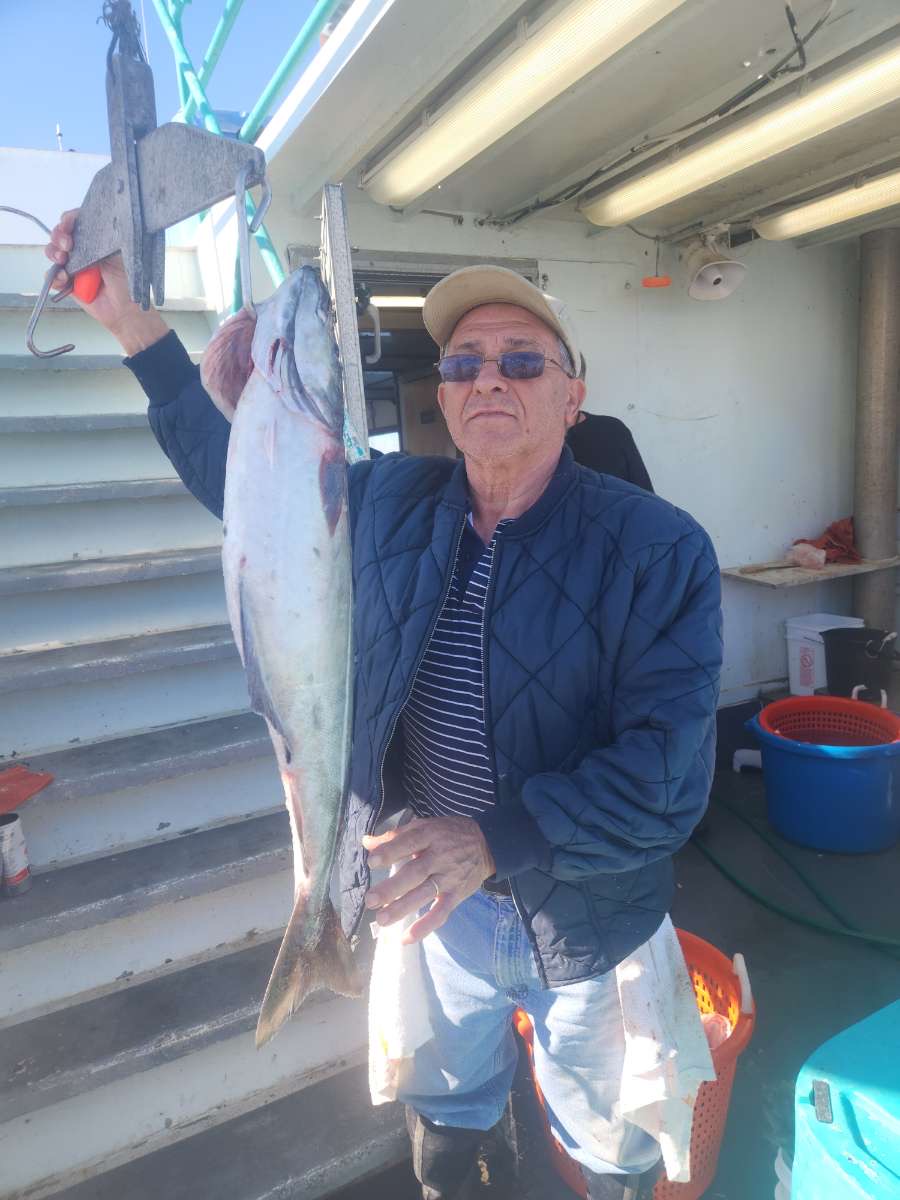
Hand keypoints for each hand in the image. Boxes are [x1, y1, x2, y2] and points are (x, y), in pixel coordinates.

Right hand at [44, 209, 168, 354]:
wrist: (125, 311)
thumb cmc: (126, 283)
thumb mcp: (116, 256)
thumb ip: (101, 241)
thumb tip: (85, 226)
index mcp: (94, 240)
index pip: (77, 223)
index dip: (69, 220)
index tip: (68, 223)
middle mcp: (81, 251)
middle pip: (60, 235)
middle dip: (59, 236)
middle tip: (68, 245)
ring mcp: (72, 267)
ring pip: (53, 253)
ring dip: (54, 253)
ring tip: (63, 261)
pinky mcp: (67, 284)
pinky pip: (52, 277)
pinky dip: (54, 276)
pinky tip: (65, 280)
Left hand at [363, 816, 495, 943]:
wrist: (487, 844)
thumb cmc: (449, 834)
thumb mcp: (425, 826)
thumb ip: (395, 835)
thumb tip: (367, 842)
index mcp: (430, 835)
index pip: (409, 843)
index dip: (391, 852)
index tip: (372, 862)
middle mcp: (440, 857)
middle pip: (415, 873)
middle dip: (392, 887)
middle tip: (371, 899)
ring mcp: (449, 878)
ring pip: (425, 894)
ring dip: (403, 908)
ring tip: (382, 920)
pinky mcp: (456, 895)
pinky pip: (441, 913)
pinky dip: (425, 927)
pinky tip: (406, 939)